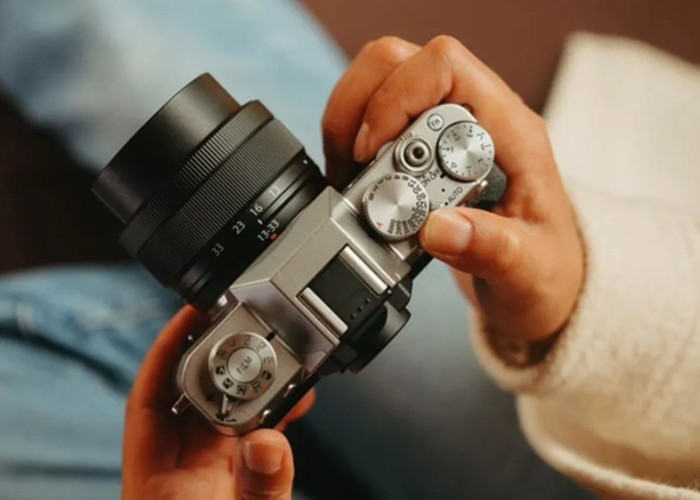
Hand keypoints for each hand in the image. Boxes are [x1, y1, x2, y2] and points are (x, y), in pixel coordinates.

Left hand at [122, 306, 314, 499]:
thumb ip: (258, 488)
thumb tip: (266, 442)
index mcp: (157, 486)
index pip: (149, 399)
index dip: (169, 347)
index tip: (194, 313)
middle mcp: (181, 472)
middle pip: (193, 395)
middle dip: (224, 358)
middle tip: (253, 329)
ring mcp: (210, 476)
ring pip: (225, 411)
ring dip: (254, 384)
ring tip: (284, 362)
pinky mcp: (238, 482)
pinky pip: (252, 435)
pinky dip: (272, 413)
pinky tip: (294, 400)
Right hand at [323, 36, 583, 341]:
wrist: (541, 283)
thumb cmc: (544, 271)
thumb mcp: (527, 270)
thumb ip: (489, 248)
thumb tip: (437, 227)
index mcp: (512, 132)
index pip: (445, 67)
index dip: (395, 98)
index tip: (371, 153)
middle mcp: (479, 116)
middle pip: (401, 61)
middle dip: (360, 106)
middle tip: (351, 165)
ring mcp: (449, 126)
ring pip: (382, 78)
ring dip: (350, 120)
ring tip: (347, 173)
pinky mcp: (427, 144)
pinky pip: (376, 112)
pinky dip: (351, 138)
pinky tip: (351, 177)